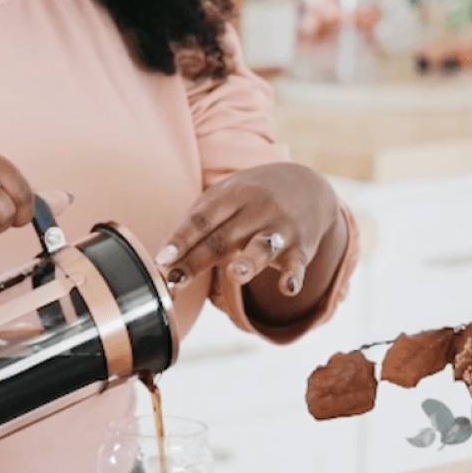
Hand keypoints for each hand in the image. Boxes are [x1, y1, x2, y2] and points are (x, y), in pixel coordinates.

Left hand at [155, 163, 340, 297]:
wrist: (308, 185)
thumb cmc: (254, 196)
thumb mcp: (226, 196)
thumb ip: (197, 223)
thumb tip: (164, 258)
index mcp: (233, 195)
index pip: (202, 219)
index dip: (181, 239)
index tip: (163, 259)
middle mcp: (257, 209)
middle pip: (223, 238)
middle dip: (198, 259)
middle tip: (175, 279)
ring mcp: (281, 228)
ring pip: (262, 246)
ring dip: (248, 262)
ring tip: (234, 275)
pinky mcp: (301, 248)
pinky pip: (297, 264)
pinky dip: (293, 276)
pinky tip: (287, 288)